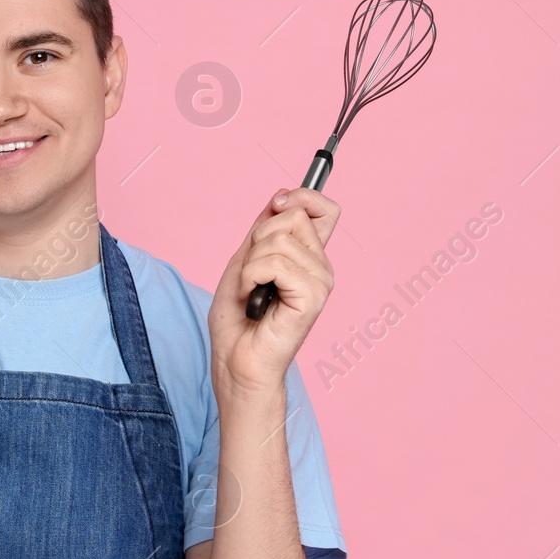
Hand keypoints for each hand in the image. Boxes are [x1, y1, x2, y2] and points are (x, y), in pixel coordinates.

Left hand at [208, 188, 338, 401]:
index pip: (324, 209)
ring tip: (252, 291)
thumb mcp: (243, 261)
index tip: (276, 204)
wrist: (235, 361)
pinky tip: (255, 299)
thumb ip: (263, 229)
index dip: (301, 196)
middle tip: (251, 274)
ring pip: (278, 239)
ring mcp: (320, 282)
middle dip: (258, 238)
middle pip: (294, 216)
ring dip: (250, 264)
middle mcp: (321, 267)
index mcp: (309, 257)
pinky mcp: (312, 297)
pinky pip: (274, 263)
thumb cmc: (238, 321)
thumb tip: (281, 197)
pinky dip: (251, 277)